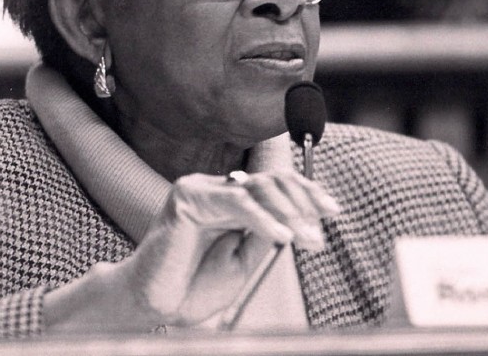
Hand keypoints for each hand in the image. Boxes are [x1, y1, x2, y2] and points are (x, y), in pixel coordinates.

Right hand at [44, 169, 340, 332]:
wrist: (153, 307)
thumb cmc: (193, 288)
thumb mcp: (244, 261)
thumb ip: (266, 235)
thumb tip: (300, 218)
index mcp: (228, 200)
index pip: (274, 185)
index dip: (306, 194)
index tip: (333, 211)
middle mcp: (214, 187)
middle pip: (270, 180)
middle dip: (303, 202)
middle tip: (322, 229)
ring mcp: (199, 188)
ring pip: (256, 188)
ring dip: (288, 213)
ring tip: (306, 238)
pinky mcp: (187, 198)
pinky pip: (236, 202)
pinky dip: (263, 219)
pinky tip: (283, 235)